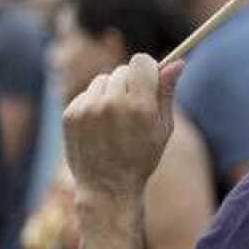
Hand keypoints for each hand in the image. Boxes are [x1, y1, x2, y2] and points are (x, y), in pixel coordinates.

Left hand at [63, 55, 182, 200]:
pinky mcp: (71, 114)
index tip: (148, 81)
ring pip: (103, 80)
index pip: (141, 61)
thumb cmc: (142, 158)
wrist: (107, 187)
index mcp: (140, 106)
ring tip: (115, 119)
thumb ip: (167, 92)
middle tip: (133, 108)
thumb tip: (177, 62)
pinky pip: (87, 94)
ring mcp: (88, 108)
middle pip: (123, 69)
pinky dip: (94, 104)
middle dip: (130, 83)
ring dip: (111, 92)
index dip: (147, 69)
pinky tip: (99, 126)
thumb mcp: (163, 128)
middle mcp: (112, 103)